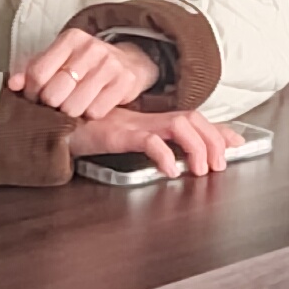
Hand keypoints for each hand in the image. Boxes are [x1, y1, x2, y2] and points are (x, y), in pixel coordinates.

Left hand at [9, 28, 161, 119]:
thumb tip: (13, 84)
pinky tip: (91, 106)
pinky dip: (90, 115)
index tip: (36, 97)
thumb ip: (32, 71)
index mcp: (70, 39)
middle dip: (51, 105)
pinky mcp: (125, 81)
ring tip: (73, 106)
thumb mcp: (57, 60)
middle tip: (57, 104)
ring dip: (71, 113)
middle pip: (54, 93)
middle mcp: (91, 48)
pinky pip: (96, 112)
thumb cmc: (84, 64)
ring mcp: (110, 64)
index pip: (38, 72)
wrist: (128, 62)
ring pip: (74, 106)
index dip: (32, 92)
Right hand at [69, 107, 239, 176]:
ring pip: (179, 124)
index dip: (217, 129)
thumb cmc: (82, 134)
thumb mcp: (120, 141)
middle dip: (214, 139)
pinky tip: (171, 170)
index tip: (237, 142)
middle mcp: (146, 119)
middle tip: (222, 163)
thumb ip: (145, 145)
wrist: (50, 125)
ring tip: (201, 170)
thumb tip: (169, 162)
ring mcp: (133, 124)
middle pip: (192, 118)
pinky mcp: (118, 134)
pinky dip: (164, 154)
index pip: (192, 118)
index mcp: (149, 121)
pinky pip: (148, 140)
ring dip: (197, 146)